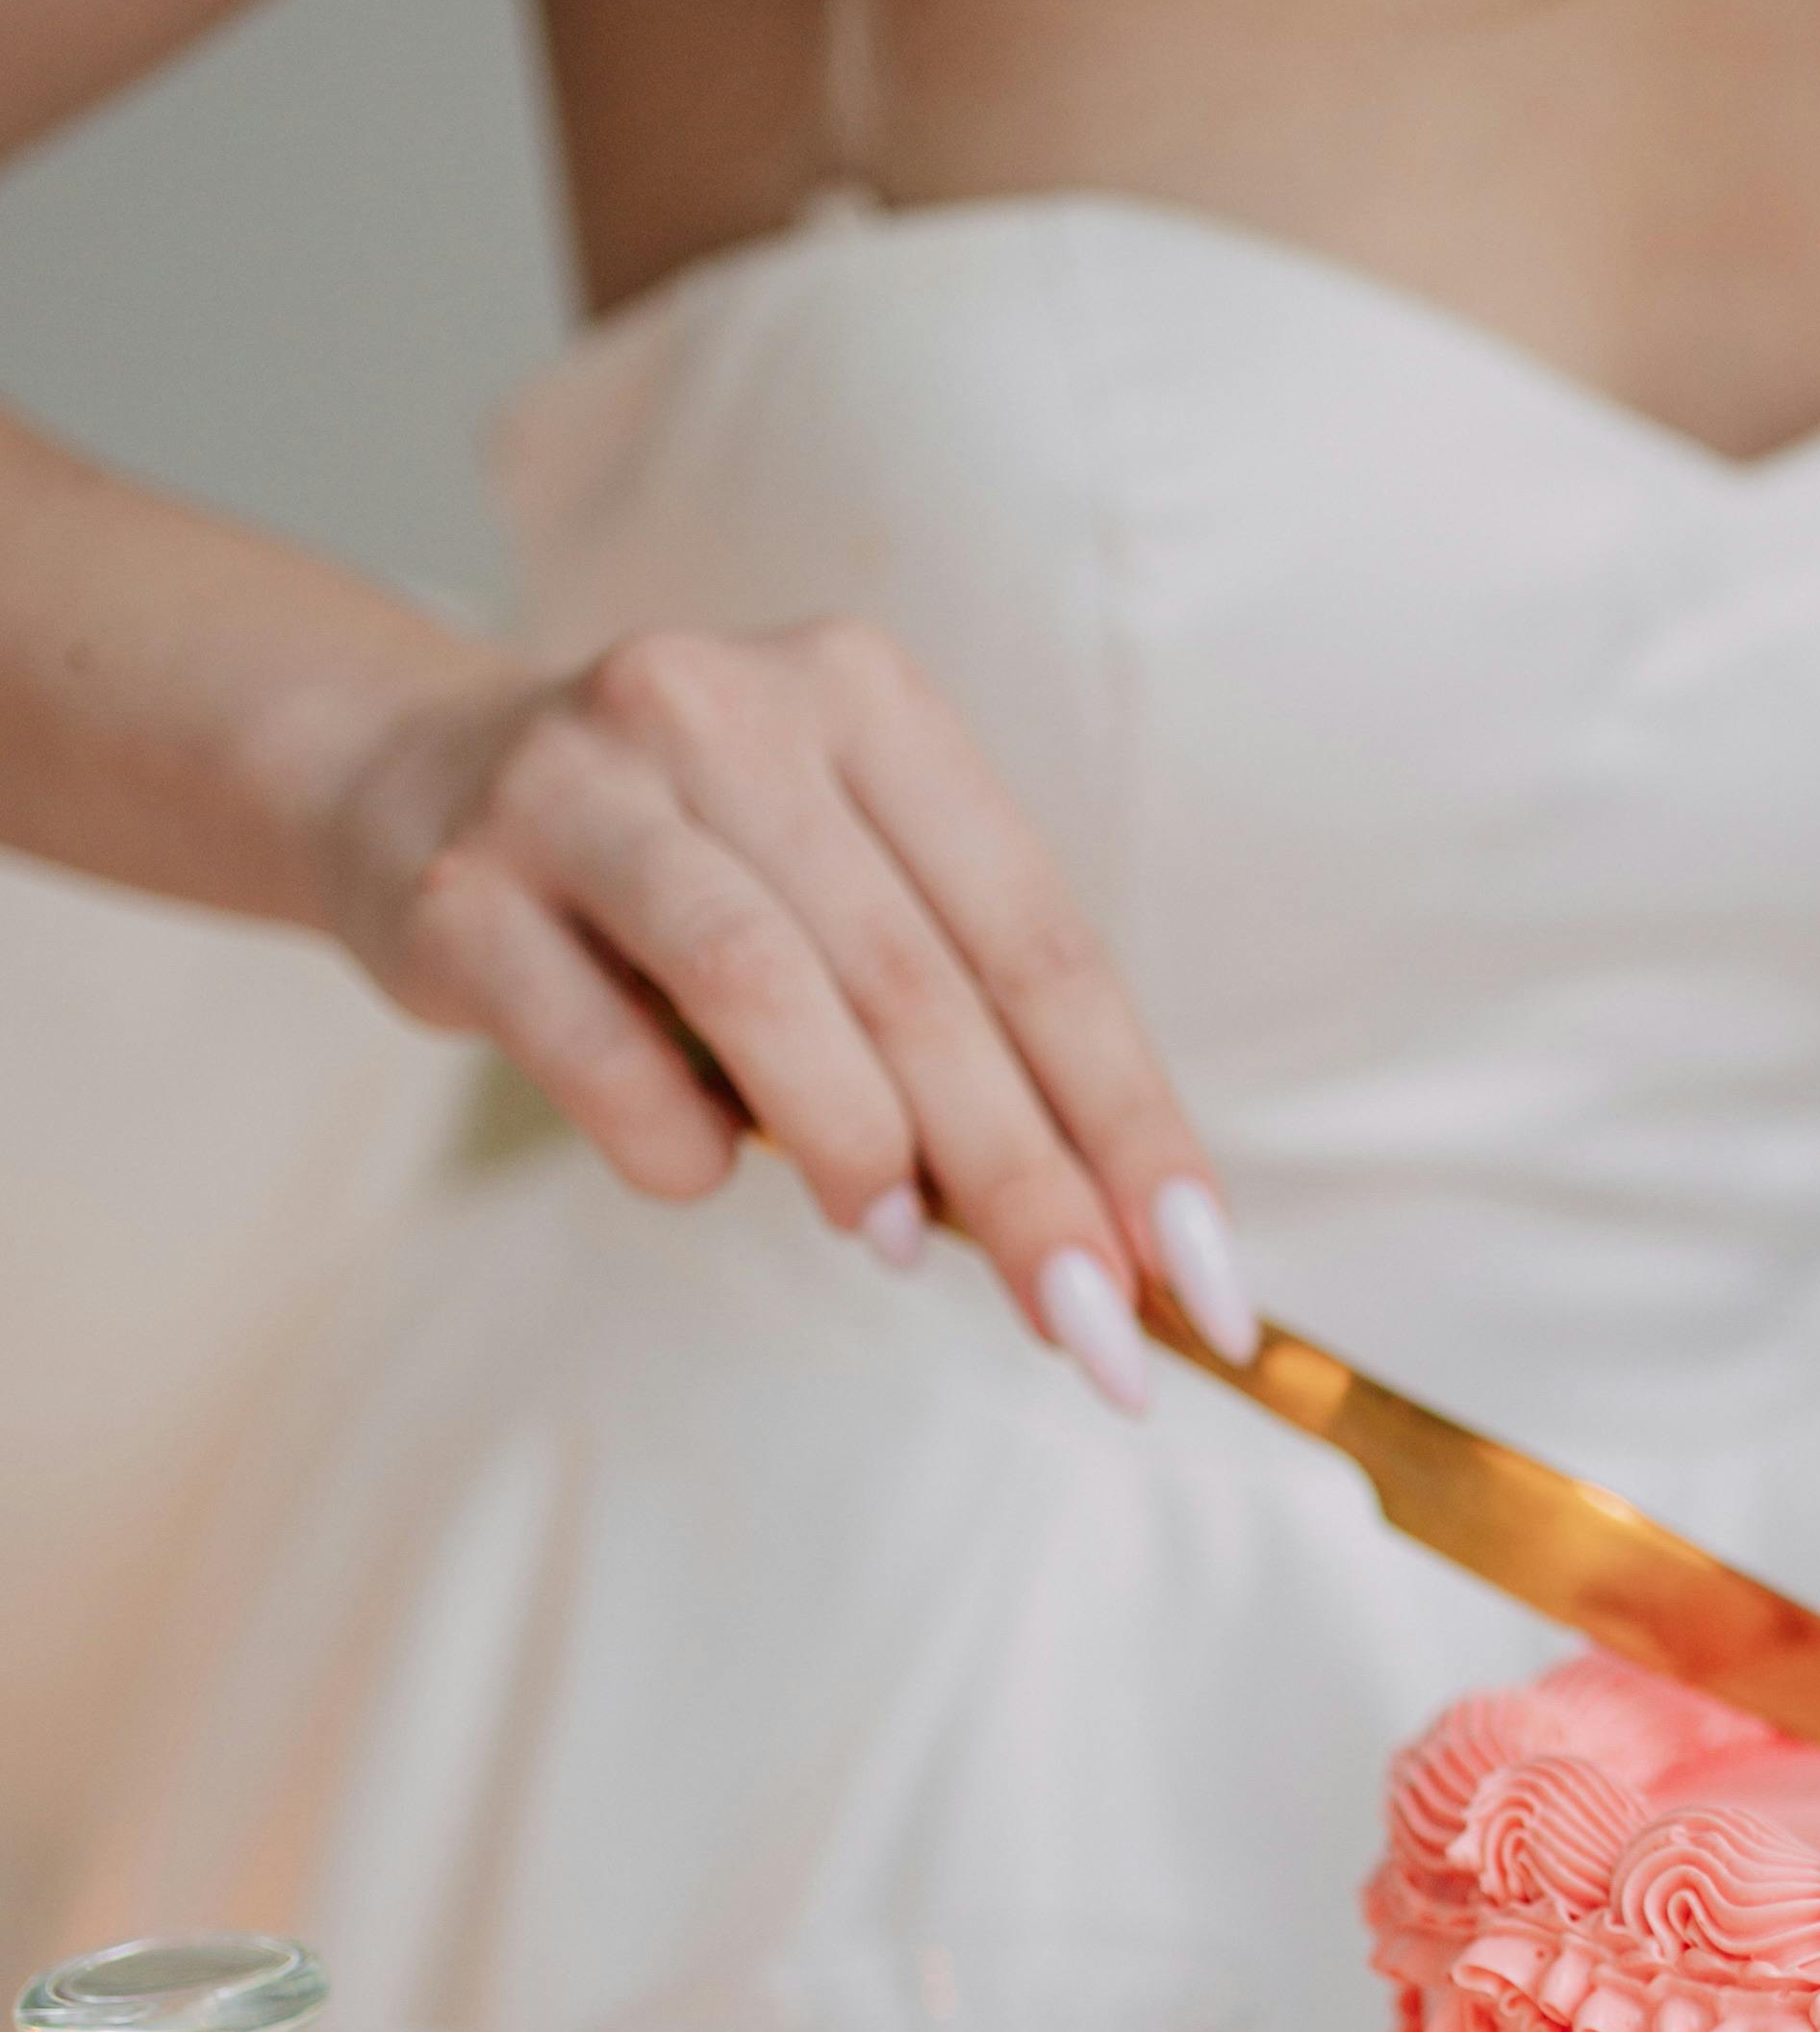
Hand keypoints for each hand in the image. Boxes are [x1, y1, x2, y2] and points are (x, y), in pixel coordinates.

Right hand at [306, 617, 1255, 1408]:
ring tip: (887, 1239)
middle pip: (922, 981)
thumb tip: (1112, 1242)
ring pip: (765, 986)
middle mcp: (731, 709)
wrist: (408, 784)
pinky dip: (678, 1146)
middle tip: (1087, 1329)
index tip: (1199, 1279)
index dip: (1133, 1122)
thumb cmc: (688, 878)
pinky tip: (704, 1165)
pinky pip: (602, 1054)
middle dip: (1025, 1181)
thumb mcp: (843, 889)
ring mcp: (583, 787)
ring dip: (856, 1143)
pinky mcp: (462, 889)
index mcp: (869, 701)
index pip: (1042, 940)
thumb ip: (964, 1021)